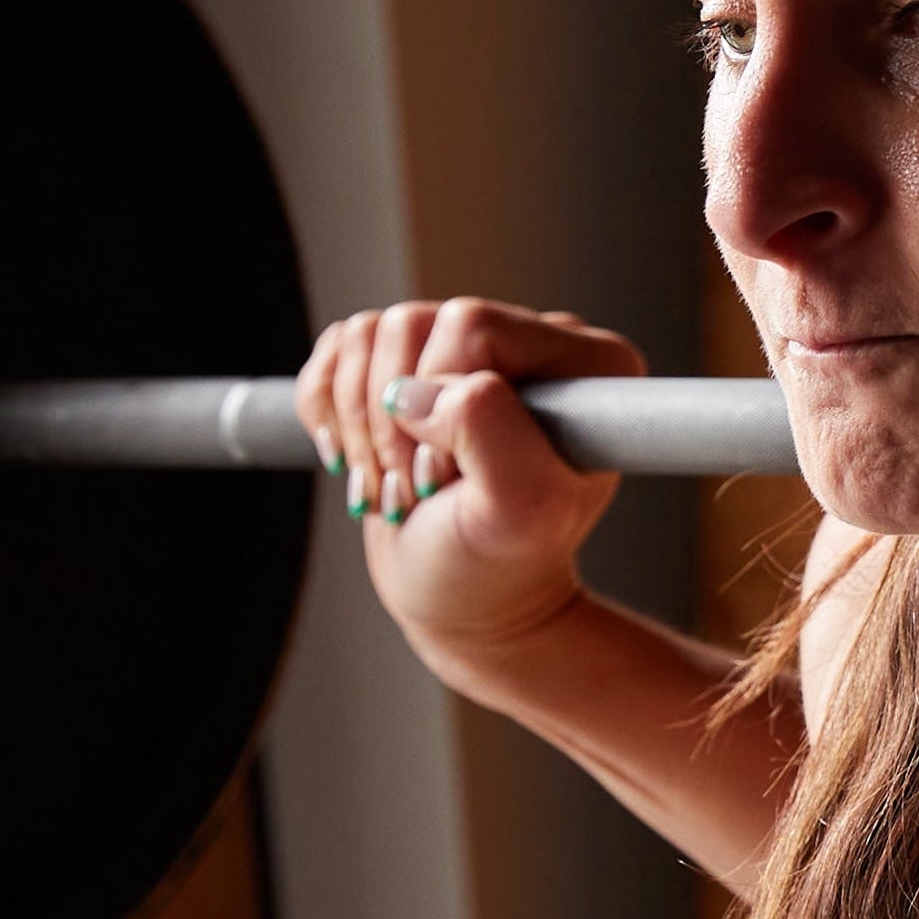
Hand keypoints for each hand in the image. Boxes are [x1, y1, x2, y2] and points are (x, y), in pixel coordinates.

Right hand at [291, 297, 646, 672]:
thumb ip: (487, 430)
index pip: (475, 326)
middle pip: (413, 324)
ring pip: (372, 332)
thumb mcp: (516, 510)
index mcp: (592, 364)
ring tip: (391, 481)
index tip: (452, 475)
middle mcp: (537, 343)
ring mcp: (469, 349)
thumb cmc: (500, 562)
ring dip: (359, 421)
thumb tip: (417, 387)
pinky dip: (327, 406)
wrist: (461, 594)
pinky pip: (342, 343)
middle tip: (414, 487)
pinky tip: (355, 456)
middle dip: (392, 418)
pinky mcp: (414, 361)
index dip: (442, 400)